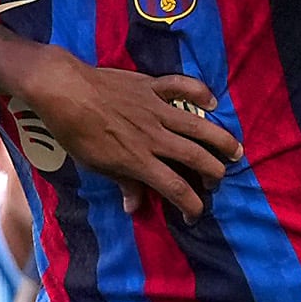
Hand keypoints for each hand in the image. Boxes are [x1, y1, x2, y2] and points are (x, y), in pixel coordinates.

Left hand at [10, 53, 240, 219]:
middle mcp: (154, 137)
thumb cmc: (74, 132)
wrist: (64, 90)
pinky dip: (200, 92)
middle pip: (195, 158)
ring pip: (198, 125)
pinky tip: (213, 102)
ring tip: (236, 151)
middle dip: (214, 173)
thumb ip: (122, 183)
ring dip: (221, 139)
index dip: (191, 206)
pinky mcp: (152, 87)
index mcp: (139, 160)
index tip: (195, 214)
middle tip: (219, 181)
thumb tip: (134, 207)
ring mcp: (156, 109)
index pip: (175, 189)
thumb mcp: (95, 165)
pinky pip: (182, 87)